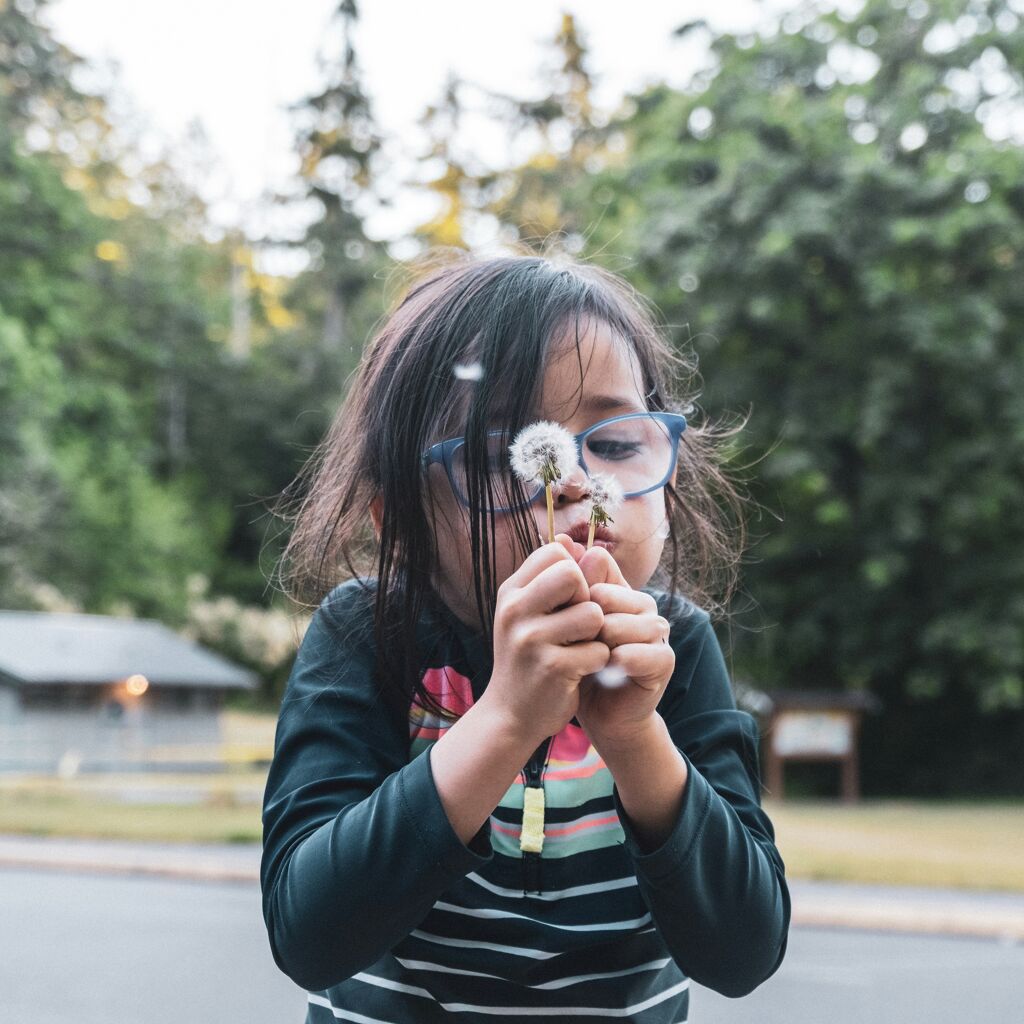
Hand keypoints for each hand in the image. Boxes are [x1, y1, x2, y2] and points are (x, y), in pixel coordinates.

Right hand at [482, 534, 609, 746]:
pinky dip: (597, 662)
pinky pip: (599, 650)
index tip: (567, 599)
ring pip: (593, 613)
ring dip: (596, 634)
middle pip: (572, 574)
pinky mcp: (552, 668)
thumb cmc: (526, 658)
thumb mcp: (528, 614)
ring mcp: (531, 639)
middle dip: (586, 597)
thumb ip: (550, 579)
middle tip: (578, 623)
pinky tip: (580, 672)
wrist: (509, 715)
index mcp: (510, 592)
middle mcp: (515, 611)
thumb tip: (572, 539)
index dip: (572, 571)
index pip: (554, 552)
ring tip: (579, 648)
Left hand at [572, 546, 674, 752]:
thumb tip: (562, 538)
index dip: (574, 593)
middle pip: (609, 596)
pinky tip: (606, 668)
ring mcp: (657, 633)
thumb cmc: (580, 664)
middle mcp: (641, 607)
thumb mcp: (568, 624)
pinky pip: (645, 652)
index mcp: (619, 592)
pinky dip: (622, 660)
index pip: (598, 572)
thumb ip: (568, 586)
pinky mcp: (665, 661)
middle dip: (585, 619)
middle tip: (570, 640)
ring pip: (627, 623)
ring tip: (587, 655)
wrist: (599, 711)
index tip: (555, 613)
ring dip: (602, 641)